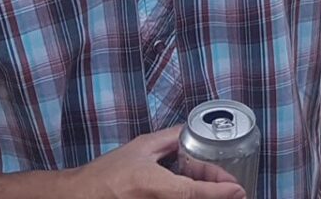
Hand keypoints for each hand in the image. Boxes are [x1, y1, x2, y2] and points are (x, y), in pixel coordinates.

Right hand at [63, 126, 245, 198]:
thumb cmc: (107, 173)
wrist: (82, 195)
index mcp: (154, 184)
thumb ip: (170, 138)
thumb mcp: (141, 147)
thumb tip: (192, 129)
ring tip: (210, 183)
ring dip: (203, 194)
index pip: (193, 192)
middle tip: (230, 185)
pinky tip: (188, 186)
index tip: (238, 188)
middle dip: (217, 194)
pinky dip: (189, 197)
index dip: (219, 191)